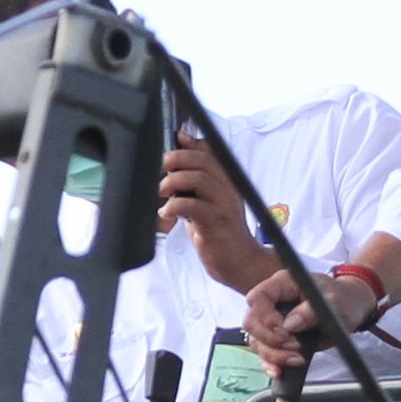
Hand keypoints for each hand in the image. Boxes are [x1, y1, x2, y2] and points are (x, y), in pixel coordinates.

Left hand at [159, 140, 273, 292]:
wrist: (239, 262)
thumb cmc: (219, 233)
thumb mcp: (208, 203)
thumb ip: (195, 185)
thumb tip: (176, 167)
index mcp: (227, 181)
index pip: (211, 152)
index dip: (192, 142)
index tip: (176, 138)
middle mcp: (229, 188)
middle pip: (203, 160)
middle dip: (177, 159)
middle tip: (161, 167)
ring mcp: (224, 204)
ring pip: (198, 178)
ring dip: (173, 181)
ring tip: (161, 192)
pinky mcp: (217, 222)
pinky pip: (192, 205)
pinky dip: (173, 207)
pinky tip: (166, 214)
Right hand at [242, 262, 376, 373]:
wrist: (351, 308)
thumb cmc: (343, 298)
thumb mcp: (334, 301)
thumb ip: (312, 311)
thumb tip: (290, 325)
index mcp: (282, 284)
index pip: (258, 298)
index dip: (266, 317)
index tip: (285, 331)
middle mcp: (273, 302)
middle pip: (252, 322)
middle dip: (270, 339)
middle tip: (294, 346)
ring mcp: (273, 322)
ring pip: (257, 341)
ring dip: (273, 355)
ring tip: (297, 359)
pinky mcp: (279, 339)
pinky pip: (265, 354)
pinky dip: (270, 364)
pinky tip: (280, 371)